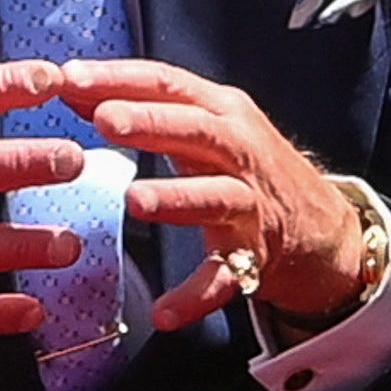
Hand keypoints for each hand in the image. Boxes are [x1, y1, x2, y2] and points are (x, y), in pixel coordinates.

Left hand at [62, 57, 381, 329]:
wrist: (319, 225)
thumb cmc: (246, 166)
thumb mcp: (204, 125)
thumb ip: (143, 108)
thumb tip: (73, 87)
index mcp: (221, 113)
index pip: (168, 84)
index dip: (120, 78)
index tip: (70, 76)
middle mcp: (240, 151)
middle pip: (197, 130)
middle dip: (151, 122)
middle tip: (105, 119)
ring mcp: (250, 204)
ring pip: (216, 197)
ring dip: (177, 198)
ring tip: (135, 201)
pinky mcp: (256, 255)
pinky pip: (224, 277)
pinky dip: (196, 296)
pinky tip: (165, 314)